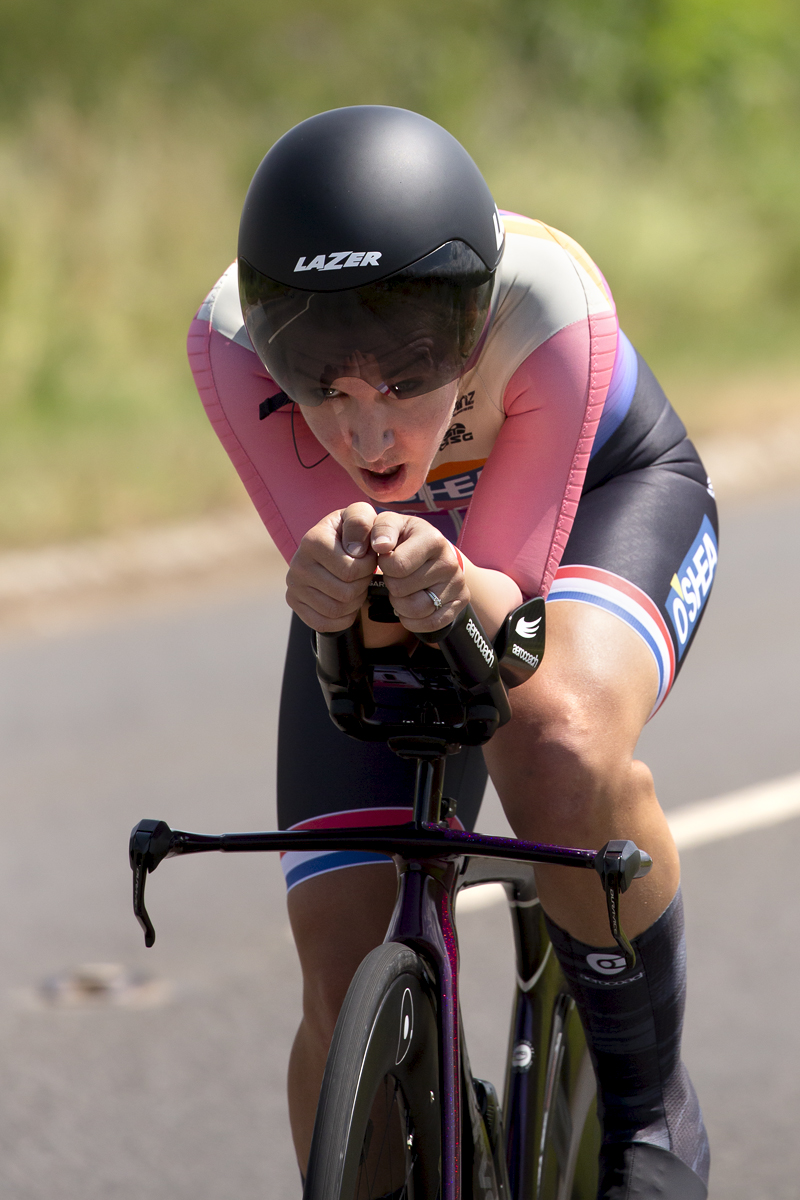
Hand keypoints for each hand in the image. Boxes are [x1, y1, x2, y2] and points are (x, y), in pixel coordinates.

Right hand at [286, 503, 378, 631]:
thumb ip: (361, 522)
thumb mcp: (360, 515)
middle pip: (345, 593)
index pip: (351, 571)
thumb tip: (355, 551)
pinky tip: (345, 601)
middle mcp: (297, 564)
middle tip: (360, 573)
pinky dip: (342, 617)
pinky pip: (325, 624)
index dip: (368, 567)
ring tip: (353, 584)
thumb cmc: (352, 531)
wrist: (333, 544)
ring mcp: (293, 585)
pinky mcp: (294, 602)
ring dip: (354, 601)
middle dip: (362, 585)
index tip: (366, 557)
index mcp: (312, 540)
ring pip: (337, 610)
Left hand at [367, 511, 467, 633]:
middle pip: (401, 589)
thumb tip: (381, 545)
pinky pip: (431, 623)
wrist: (433, 552)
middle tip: (397, 575)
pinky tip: (411, 607)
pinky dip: (414, 620)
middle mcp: (449, 562)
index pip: (396, 565)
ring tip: (402, 591)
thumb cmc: (405, 539)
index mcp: (432, 539)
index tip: (388, 558)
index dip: (384, 565)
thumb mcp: (391, 524)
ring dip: (400, 604)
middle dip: (391, 584)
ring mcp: (457, 583)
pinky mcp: (460, 601)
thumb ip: (382, 529)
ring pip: (416, 609)